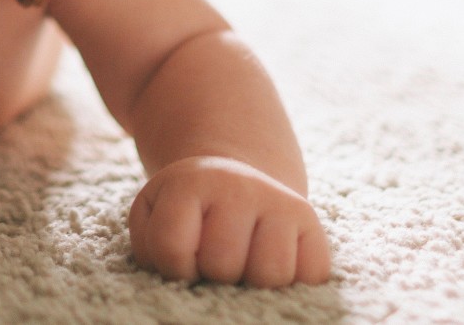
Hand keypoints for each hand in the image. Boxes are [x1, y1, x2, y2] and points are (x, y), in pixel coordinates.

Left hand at [128, 155, 330, 287]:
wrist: (231, 181)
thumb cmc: (187, 212)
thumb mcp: (153, 216)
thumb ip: (151, 247)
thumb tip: (182, 283)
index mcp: (190, 183)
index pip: (171, 248)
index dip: (174, 267)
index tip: (182, 259)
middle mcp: (239, 186)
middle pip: (223, 264)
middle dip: (214, 274)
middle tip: (214, 259)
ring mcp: (279, 201)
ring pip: (271, 273)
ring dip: (253, 283)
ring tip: (243, 264)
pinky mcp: (310, 220)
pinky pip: (311, 274)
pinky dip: (294, 282)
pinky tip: (272, 263)